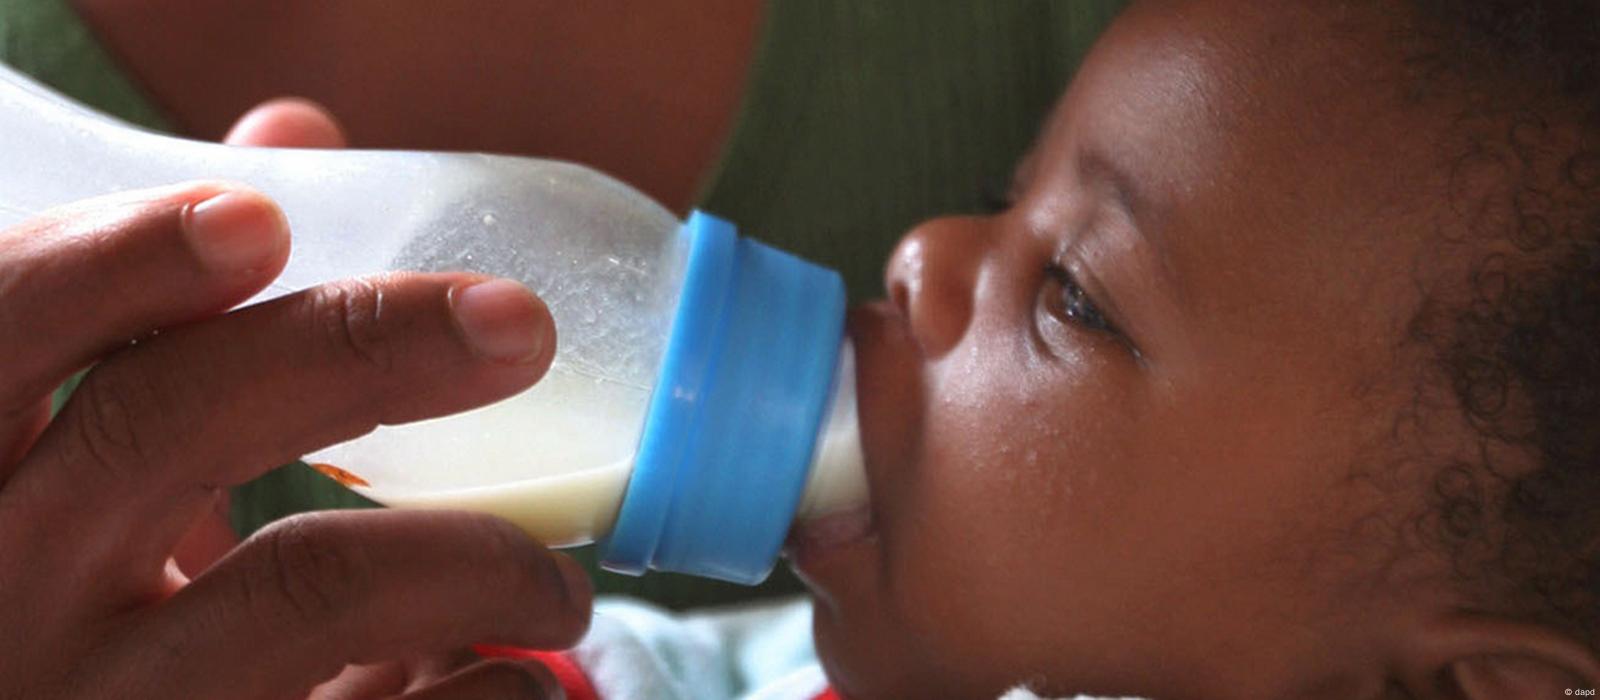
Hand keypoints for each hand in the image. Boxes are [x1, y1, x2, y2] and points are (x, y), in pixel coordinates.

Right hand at [0, 100, 587, 698]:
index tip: (258, 217)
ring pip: (308, 588)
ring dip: (477, 555)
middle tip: (520, 324)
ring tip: (562, 588)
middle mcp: (4, 597)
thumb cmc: (95, 615)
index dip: (115, 265)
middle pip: (170, 422)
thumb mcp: (100, 479)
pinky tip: (513, 683)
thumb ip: (173, 321)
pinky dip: (484, 692)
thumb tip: (292, 132)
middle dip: (363, 346)